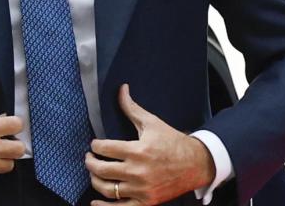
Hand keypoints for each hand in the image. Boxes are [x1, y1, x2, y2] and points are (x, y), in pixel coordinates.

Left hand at [86, 84, 214, 204]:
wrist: (195, 164)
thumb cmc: (172, 142)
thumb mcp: (152, 122)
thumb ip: (132, 108)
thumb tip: (121, 89)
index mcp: (138, 151)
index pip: (105, 148)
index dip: (95, 145)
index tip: (94, 144)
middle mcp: (138, 172)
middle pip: (102, 169)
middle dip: (90, 162)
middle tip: (89, 158)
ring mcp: (142, 189)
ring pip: (108, 189)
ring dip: (95, 181)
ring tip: (94, 173)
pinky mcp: (146, 202)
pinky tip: (95, 202)